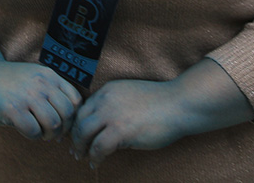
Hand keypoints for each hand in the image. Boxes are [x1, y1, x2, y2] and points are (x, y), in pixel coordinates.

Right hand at [0, 61, 81, 140]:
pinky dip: (34, 136)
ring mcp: (27, 96)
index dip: (72, 118)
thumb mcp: (37, 77)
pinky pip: (33, 130)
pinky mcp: (13, 109)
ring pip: (53, 123)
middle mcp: (41, 84)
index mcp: (50, 76)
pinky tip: (26, 130)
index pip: (75, 100)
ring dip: (49, 134)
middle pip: (67, 114)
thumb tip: (71, 120)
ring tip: (41, 132)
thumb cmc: (13, 82)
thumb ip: (54, 90)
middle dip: (62, 128)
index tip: (63, 124)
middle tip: (52, 132)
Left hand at [70, 79, 187, 167]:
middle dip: (74, 137)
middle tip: (75, 149)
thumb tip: (104, 128)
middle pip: (79, 120)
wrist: (179, 104)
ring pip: (83, 133)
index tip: (77, 135)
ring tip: (83, 157)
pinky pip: (98, 147)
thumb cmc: (161, 102)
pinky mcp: (120, 130)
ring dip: (81, 148)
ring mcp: (112, 114)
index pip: (83, 108)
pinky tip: (96, 162)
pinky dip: (94, 157)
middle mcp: (105, 100)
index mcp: (108, 90)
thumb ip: (115, 106)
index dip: (77, 123)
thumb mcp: (130, 96)